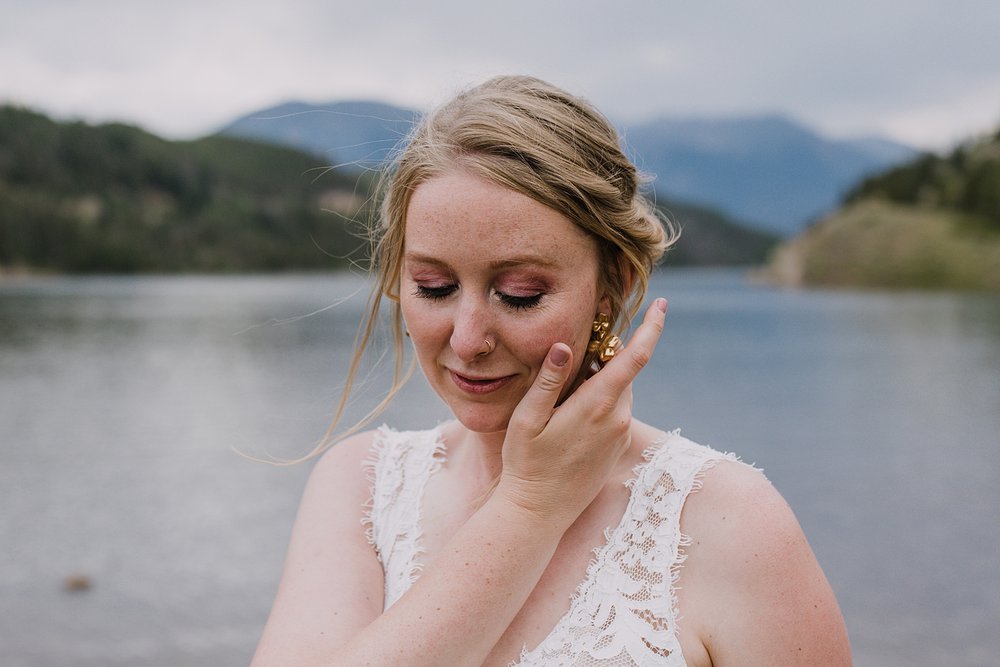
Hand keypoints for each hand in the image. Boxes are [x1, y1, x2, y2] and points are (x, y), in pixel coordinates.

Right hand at [497, 298, 667, 527]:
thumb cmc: (526, 464)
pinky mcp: (616, 447)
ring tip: (563, 392)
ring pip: (618, 390)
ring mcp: (619, 434)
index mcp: (598, 405)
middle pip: (622, 370)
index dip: (651, 328)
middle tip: (576, 349)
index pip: (635, 357)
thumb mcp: (527, 418)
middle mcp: (617, 418)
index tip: (661, 304)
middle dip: (606, 353)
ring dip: (600, 379)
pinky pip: (614, 410)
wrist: (538, 512)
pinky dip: (599, 399)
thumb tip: (566, 346)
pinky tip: (569, 415)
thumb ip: (549, 381)